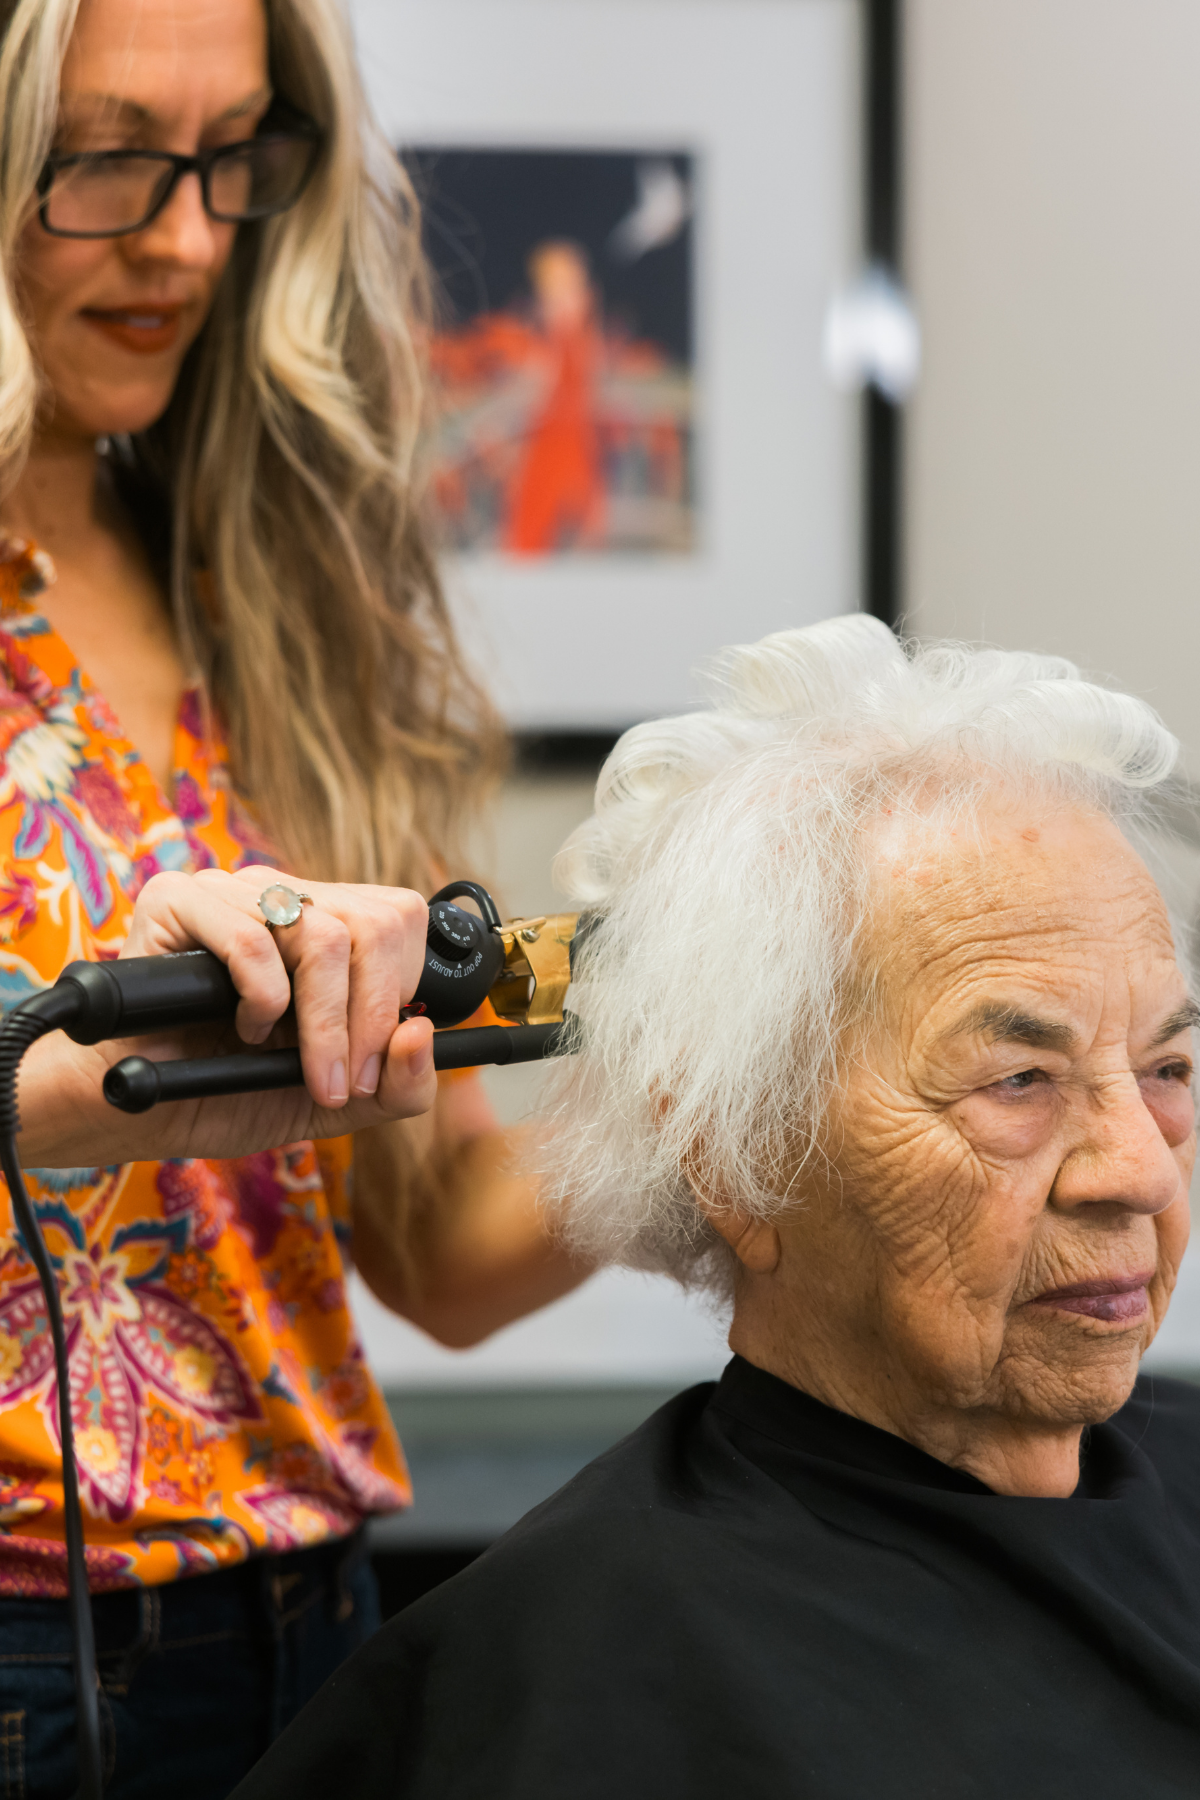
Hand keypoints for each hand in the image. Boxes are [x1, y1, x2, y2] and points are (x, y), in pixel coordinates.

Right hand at [17, 865, 437, 1167]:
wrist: (140, 1110)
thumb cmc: (230, 1093)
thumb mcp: (333, 1103)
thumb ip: (396, 1086)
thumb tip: (421, 1034)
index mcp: (327, 923)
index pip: (401, 917)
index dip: (401, 990)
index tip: (375, 1063)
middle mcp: (285, 896)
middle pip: (375, 924)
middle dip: (368, 1019)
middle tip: (342, 1082)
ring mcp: (232, 890)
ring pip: (322, 934)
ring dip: (321, 1022)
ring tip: (289, 1062)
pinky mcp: (178, 900)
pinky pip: (253, 940)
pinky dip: (261, 999)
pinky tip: (242, 1028)